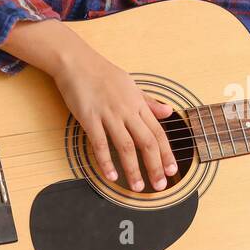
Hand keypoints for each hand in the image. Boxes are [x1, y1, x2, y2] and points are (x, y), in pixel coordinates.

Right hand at [51, 35, 176, 191]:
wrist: (77, 61)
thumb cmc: (103, 73)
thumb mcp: (131, 85)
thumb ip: (149, 102)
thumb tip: (169, 111)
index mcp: (138, 104)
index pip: (158, 132)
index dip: (167, 153)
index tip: (172, 170)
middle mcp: (127, 111)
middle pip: (147, 142)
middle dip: (155, 166)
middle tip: (160, 186)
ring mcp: (108, 114)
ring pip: (126, 146)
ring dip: (133, 169)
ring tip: (138, 187)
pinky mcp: (90, 118)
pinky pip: (99, 143)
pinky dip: (106, 161)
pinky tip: (111, 176)